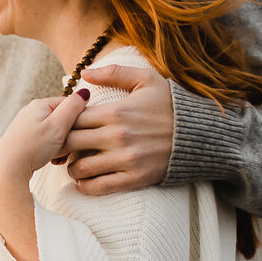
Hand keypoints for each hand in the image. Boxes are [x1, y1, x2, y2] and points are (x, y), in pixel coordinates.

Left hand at [0, 91, 83, 211]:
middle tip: (66, 148)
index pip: (69, 104)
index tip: (79, 134)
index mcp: (39, 104)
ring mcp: (25, 126)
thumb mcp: (58, 126)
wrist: (7, 169)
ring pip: (54, 133)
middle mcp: (30, 111)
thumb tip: (84, 91)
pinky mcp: (23, 139)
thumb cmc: (33, 147)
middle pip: (61, 119)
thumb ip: (73, 107)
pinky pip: (44, 142)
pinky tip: (50, 160)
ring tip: (57, 157)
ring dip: (61, 145)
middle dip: (69, 135)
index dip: (79, 119)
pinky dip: (50, 151)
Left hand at [56, 62, 173, 195]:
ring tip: (74, 163)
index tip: (63, 125)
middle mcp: (118, 136)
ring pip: (81, 167)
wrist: (201, 133)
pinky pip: (101, 186)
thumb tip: (85, 74)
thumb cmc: (171, 104)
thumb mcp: (146, 79)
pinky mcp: (135, 178)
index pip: (74, 118)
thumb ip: (114, 73)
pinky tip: (83, 181)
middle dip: (61, 145)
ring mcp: (126, 159)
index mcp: (116, 112)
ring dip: (72, 166)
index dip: (64, 122)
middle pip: (72, 142)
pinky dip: (86, 186)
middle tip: (60, 146)